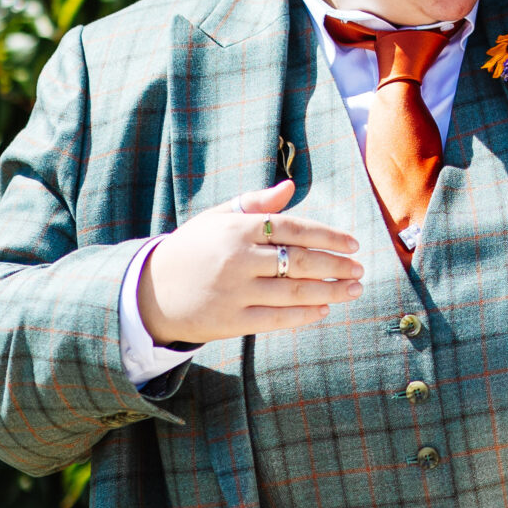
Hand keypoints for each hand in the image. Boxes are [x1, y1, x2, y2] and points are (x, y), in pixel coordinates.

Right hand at [136, 180, 365, 346]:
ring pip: (294, 292)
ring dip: (330, 291)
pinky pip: (276, 319)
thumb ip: (255, 203)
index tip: (353, 245)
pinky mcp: (230, 321)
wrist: (147, 291)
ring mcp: (234, 292)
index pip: (294, 228)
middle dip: (336, 266)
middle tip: (359, 270)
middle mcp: (238, 259)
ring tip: (353, 290)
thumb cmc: (191, 250)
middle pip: (300, 261)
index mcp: (237, 229)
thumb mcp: (216, 219)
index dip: (328, 236)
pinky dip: (304, 315)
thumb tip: (290, 186)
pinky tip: (324, 309)